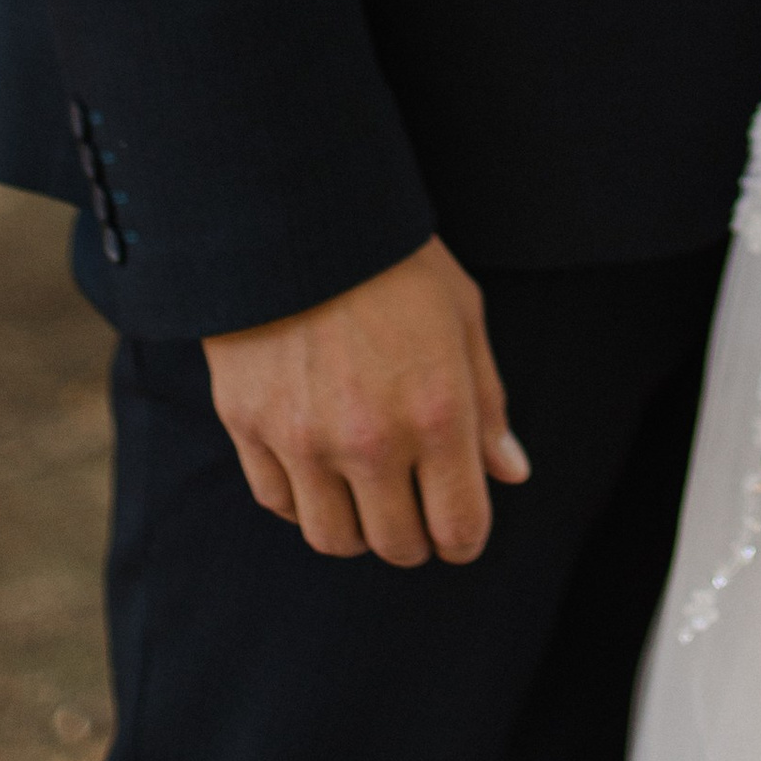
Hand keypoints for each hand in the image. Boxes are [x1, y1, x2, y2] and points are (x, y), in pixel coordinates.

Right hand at [203, 235, 527, 568]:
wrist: (294, 215)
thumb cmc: (394, 262)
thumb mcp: (462, 317)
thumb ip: (487, 405)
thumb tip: (511, 473)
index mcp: (437, 413)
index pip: (459, 527)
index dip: (465, 540)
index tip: (460, 528)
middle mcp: (371, 440)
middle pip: (396, 545)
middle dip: (415, 537)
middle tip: (415, 509)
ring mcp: (304, 440)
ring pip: (333, 538)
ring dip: (357, 528)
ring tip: (365, 491)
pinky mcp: (250, 428)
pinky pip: (280, 504)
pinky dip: (303, 501)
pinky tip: (319, 468)